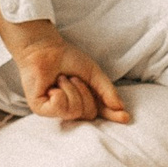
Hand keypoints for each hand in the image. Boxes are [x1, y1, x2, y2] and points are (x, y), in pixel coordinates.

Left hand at [5, 24, 129, 124]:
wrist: (45, 49)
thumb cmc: (68, 59)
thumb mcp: (94, 74)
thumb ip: (107, 90)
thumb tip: (120, 107)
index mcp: (84, 100)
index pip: (100, 112)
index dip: (113, 116)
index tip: (126, 117)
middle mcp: (70, 108)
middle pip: (89, 113)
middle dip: (85, 93)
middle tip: (73, 78)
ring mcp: (55, 110)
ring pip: (75, 111)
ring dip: (72, 90)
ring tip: (61, 79)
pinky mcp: (41, 109)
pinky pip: (60, 108)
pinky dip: (60, 93)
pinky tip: (52, 86)